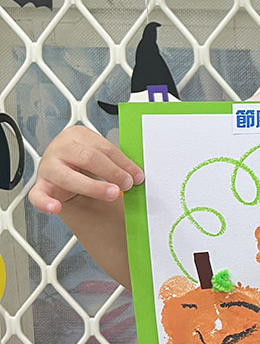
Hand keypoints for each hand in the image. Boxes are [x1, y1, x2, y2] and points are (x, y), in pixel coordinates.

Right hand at [28, 125, 143, 214]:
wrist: (62, 174)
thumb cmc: (83, 163)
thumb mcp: (99, 156)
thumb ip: (114, 162)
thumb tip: (137, 174)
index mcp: (76, 135)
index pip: (104, 147)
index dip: (123, 163)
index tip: (137, 175)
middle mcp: (60, 148)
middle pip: (88, 158)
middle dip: (112, 172)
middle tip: (128, 183)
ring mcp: (48, 167)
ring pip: (69, 177)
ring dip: (93, 187)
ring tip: (112, 194)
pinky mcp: (40, 186)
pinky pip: (38, 196)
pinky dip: (46, 203)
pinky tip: (56, 208)